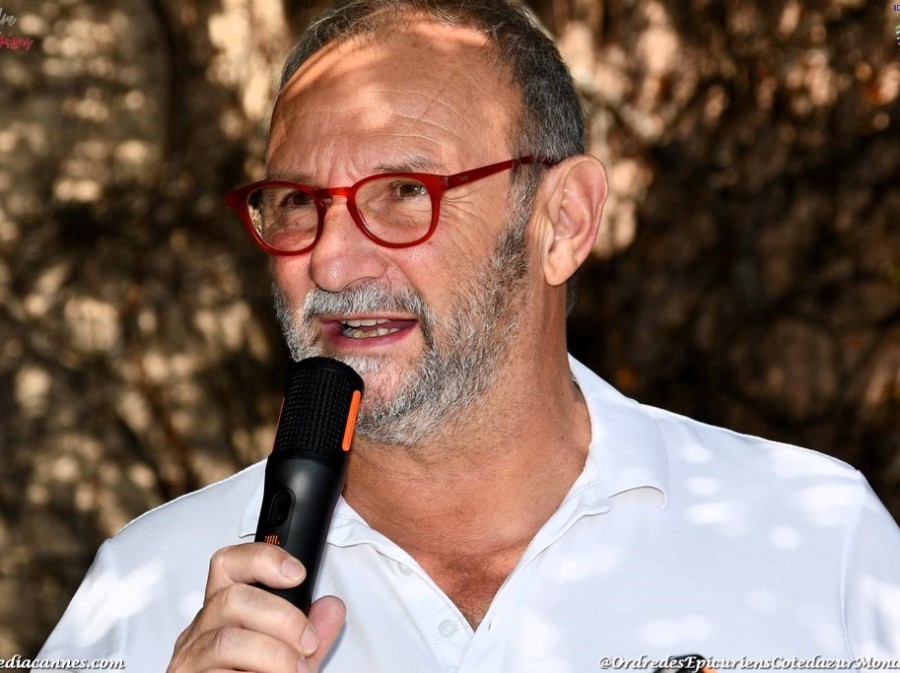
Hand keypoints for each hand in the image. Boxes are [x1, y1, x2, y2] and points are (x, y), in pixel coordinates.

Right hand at [167, 542, 344, 671]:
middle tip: (306, 643)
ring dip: (273, 656)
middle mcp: (199, 633)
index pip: (228, 565)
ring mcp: (189, 663)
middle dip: (282, 618)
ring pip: (228, 641)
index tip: (297, 574)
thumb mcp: (291, 658)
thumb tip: (332, 608)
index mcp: (222, 613)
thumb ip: (311, 634)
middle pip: (233, 599)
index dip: (262, 559)